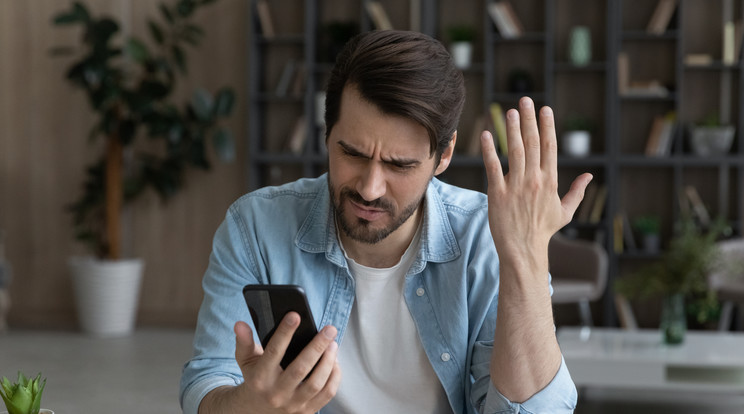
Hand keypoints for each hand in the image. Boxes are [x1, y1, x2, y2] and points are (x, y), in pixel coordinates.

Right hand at [233, 313, 341, 412]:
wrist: (256, 411)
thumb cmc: (255, 379)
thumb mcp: (245, 361)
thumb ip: (244, 342)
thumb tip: (240, 324)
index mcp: (260, 379)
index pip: (274, 352)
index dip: (284, 332)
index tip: (295, 315)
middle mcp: (276, 393)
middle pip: (301, 368)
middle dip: (317, 346)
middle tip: (330, 329)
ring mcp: (293, 405)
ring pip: (316, 383)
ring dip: (328, 361)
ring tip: (333, 344)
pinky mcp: (307, 412)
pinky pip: (326, 394)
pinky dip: (334, 376)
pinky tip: (334, 362)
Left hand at [480, 97, 591, 269]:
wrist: (523, 250)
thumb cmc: (543, 231)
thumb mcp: (565, 212)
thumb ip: (577, 192)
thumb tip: (590, 176)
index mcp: (550, 182)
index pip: (549, 147)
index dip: (547, 126)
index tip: (545, 109)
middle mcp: (535, 180)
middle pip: (532, 144)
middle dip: (529, 120)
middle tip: (525, 100)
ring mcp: (516, 186)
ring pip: (515, 152)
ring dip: (512, 130)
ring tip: (510, 112)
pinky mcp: (497, 194)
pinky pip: (493, 168)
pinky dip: (490, 151)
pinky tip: (487, 135)